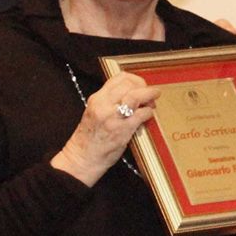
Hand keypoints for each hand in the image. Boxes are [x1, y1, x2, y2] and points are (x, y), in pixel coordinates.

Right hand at [50, 72, 159, 186]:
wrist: (82, 158)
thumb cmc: (90, 137)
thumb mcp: (95, 111)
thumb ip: (109, 101)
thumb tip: (131, 94)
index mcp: (97, 99)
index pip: (118, 78)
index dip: (134, 79)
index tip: (140, 84)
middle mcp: (103, 105)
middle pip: (128, 85)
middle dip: (143, 86)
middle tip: (150, 93)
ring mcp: (113, 117)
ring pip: (135, 96)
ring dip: (148, 95)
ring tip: (154, 98)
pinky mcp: (122, 130)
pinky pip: (141, 115)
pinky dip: (148, 112)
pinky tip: (148, 115)